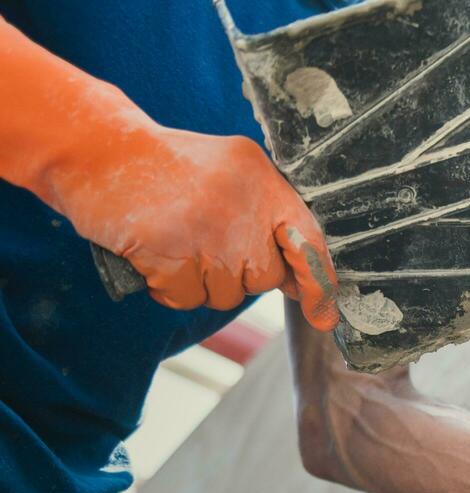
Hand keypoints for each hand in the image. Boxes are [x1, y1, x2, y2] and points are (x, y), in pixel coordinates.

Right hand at [0, 18, 338, 327]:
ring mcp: (206, 229)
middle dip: (236, 276)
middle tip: (201, 243)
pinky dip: (168, 288)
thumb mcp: (229, 176)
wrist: (96, 148)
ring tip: (174, 243)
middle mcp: (242, 205)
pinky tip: (153, 257)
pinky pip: (186, 297)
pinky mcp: (169, 250)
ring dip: (199, 283)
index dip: (319, 284)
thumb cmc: (166, 169)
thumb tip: (299, 286)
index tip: (324, 317)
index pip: (308, 241)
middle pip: (262, 278)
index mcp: (263, 182)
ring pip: (225, 294)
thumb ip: (265, 221)